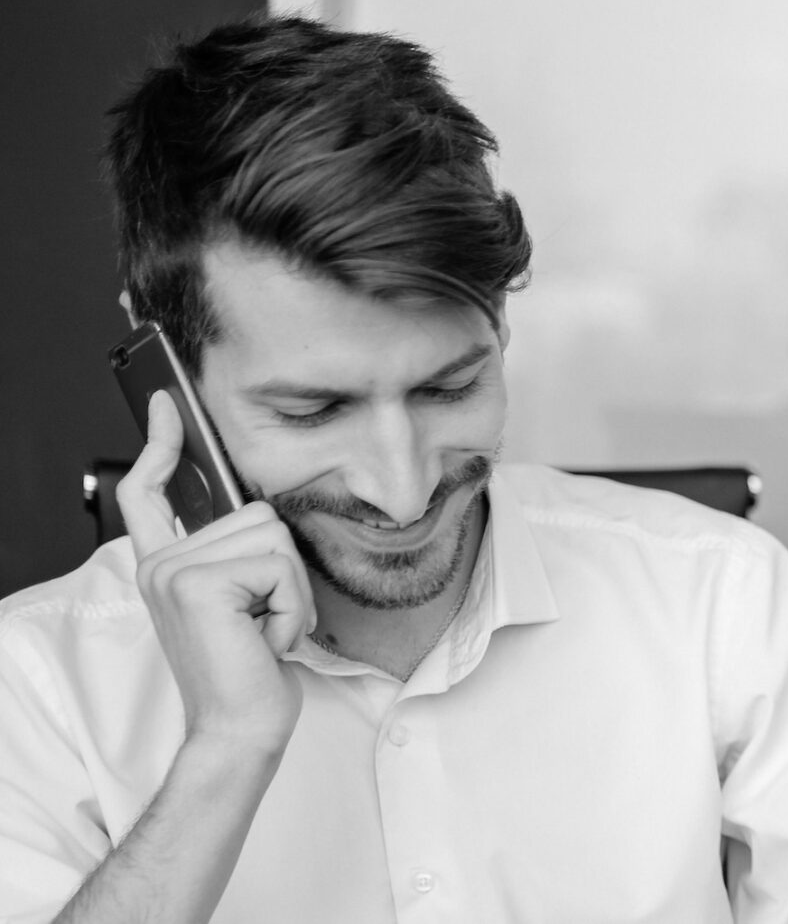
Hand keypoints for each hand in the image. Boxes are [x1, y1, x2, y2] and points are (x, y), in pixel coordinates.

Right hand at [119, 391, 311, 756]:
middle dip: (284, 570)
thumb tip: (260, 517)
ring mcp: (173, 571)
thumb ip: (238, 558)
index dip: (161, 445)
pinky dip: (291, 605)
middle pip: (258, 513)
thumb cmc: (251, 672)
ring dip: (290, 590)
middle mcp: (162, 562)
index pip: (150, 492)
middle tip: (262, 619)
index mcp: (167, 564)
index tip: (168, 406)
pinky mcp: (197, 584)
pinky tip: (265, 638)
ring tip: (263, 629)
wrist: (241, 727)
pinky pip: (279, 565)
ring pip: (274, 537)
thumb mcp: (244, 603)